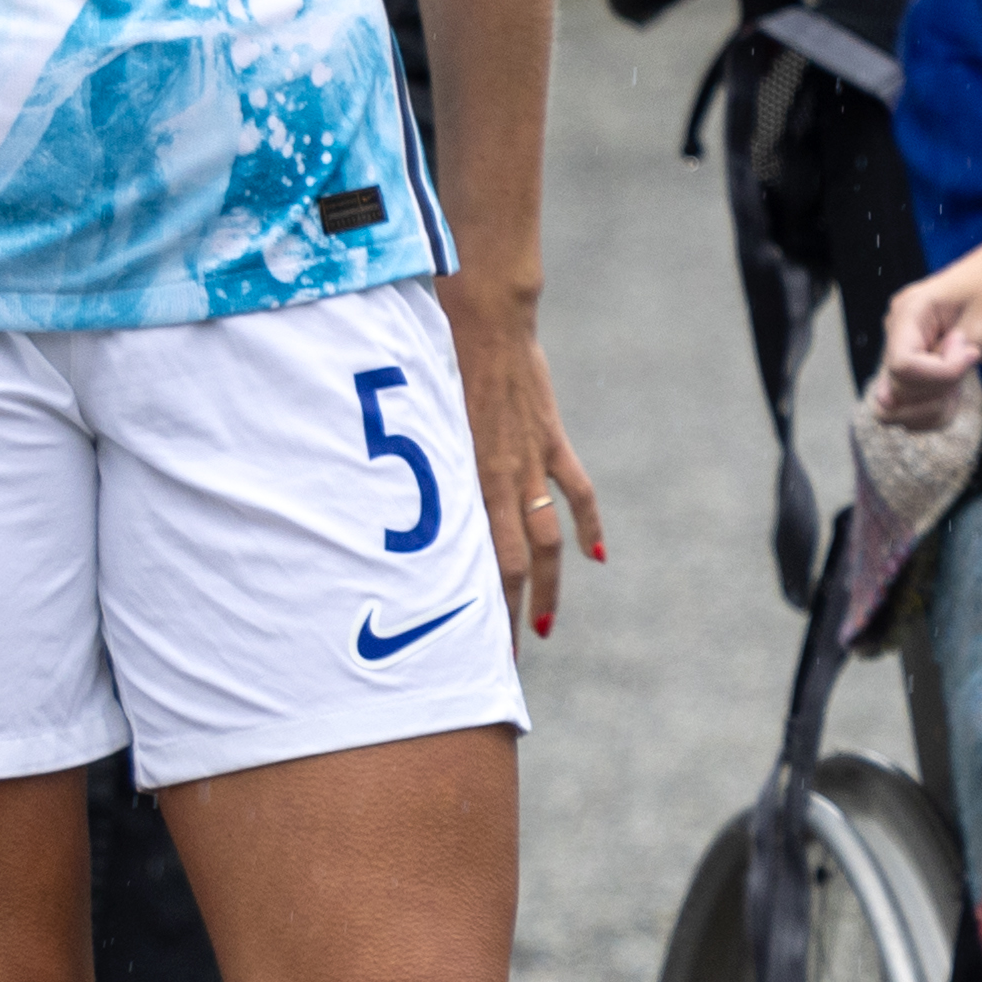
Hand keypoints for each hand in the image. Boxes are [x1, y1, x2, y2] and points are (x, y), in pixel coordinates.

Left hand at [437, 290, 604, 644]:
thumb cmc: (435, 362)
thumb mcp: (415, 423)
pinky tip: (596, 556)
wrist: (485, 319)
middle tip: (503, 662)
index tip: (468, 651)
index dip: (479, 611)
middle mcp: (501, 480)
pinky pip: (576, 491)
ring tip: (544, 627)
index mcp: (465, 481)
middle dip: (508, 616)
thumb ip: (413, 465)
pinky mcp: (551, 440)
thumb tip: (385, 507)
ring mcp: (531, 462)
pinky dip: (589, 525)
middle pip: (513, 565)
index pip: (479, 565)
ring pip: (548, 540)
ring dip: (548, 587)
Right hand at [869, 234, 981, 432]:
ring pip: (892, 408)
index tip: (973, 355)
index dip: (941, 376)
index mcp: (909, 311)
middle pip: (896, 391)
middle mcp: (896, 331)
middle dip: (939, 393)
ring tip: (962, 385)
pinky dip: (931, 411)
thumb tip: (887, 400)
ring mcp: (900, 349)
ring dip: (931, 409)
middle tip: (971, 365)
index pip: (903, 368)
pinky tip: (954, 393)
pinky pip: (905, 407)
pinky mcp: (911, 366)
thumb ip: (941, 367)